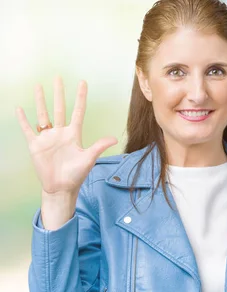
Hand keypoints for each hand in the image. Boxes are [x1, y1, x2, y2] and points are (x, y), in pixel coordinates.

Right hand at [16, 77, 116, 228]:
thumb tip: (114, 139)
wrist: (60, 187)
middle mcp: (60, 132)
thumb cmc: (76, 174)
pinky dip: (23, 119)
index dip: (80, 97)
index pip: (77, 111)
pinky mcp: (35, 145)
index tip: (82, 83)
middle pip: (59, 108)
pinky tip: (19, 108)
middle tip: (58, 77)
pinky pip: (28, 129)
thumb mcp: (88, 159)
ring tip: (38, 86)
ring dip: (40, 101)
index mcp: (74, 134)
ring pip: (43, 115)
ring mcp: (47, 138)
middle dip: (59, 93)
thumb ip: (99, 147)